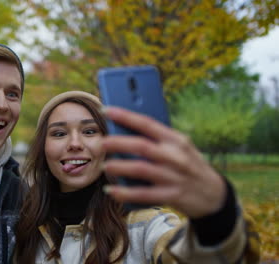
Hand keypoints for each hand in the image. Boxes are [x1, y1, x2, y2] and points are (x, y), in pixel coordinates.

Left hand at [101, 106, 225, 218]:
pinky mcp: (173, 196)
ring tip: (105, 165)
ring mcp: (174, 176)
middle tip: (102, 143)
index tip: (106, 110)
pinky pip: (144, 195)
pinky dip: (126, 193)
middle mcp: (175, 156)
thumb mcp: (179, 148)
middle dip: (119, 143)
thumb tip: (122, 132)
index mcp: (176, 139)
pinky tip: (112, 190)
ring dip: (120, 167)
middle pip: (142, 146)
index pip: (148, 123)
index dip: (125, 116)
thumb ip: (156, 140)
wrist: (215, 195)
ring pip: (141, 169)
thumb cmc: (188, 166)